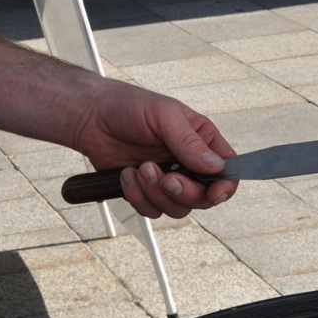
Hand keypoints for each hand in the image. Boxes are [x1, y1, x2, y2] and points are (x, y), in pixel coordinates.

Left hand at [0, 19, 237, 220]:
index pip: (227, 171)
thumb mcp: (163, 115)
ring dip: (156, 193)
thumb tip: (216, 167)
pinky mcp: (145, 192)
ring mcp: (166, 180)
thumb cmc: (128, 107)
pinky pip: (151, 210)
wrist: (89, 118)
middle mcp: (187, 164)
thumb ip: (189, 142)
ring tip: (139, 168)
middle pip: (204, 198)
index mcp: (201, 140)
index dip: (225, 186)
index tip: (214, 192)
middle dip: (184, 192)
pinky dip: (138, 197)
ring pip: (177, 209)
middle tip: (167, 179)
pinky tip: (126, 175)